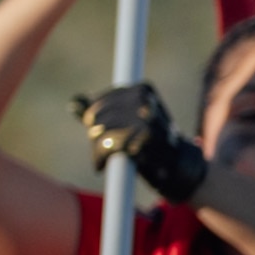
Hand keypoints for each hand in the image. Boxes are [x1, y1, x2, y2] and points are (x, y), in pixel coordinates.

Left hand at [74, 82, 207, 202]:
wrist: (180, 162)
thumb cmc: (151, 138)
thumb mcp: (132, 116)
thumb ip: (104, 108)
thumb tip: (74, 102)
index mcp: (142, 90)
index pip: (99, 102)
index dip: (91, 118)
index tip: (94, 127)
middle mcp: (144, 102)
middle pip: (96, 117)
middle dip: (93, 134)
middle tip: (99, 144)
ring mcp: (144, 122)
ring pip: (98, 133)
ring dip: (95, 148)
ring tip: (102, 156)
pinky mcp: (141, 142)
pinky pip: (105, 148)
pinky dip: (98, 159)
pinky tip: (101, 164)